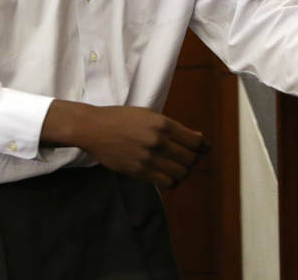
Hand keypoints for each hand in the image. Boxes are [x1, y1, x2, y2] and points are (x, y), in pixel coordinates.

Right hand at [42, 101, 210, 188]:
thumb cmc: (121, 119)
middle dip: (194, 160)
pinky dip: (173, 181)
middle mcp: (158, 141)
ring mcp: (148, 158)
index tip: (203, 149)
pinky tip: (168, 175)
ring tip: (178, 167)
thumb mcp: (149, 115)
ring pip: (182, 173)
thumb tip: (200, 140)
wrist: (94, 129)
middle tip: (188, 158)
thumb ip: (173, 128)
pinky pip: (167, 182)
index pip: (196, 142)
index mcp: (162, 124)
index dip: (203, 147)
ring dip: (184, 172)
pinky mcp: (139, 171)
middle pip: (191, 159)